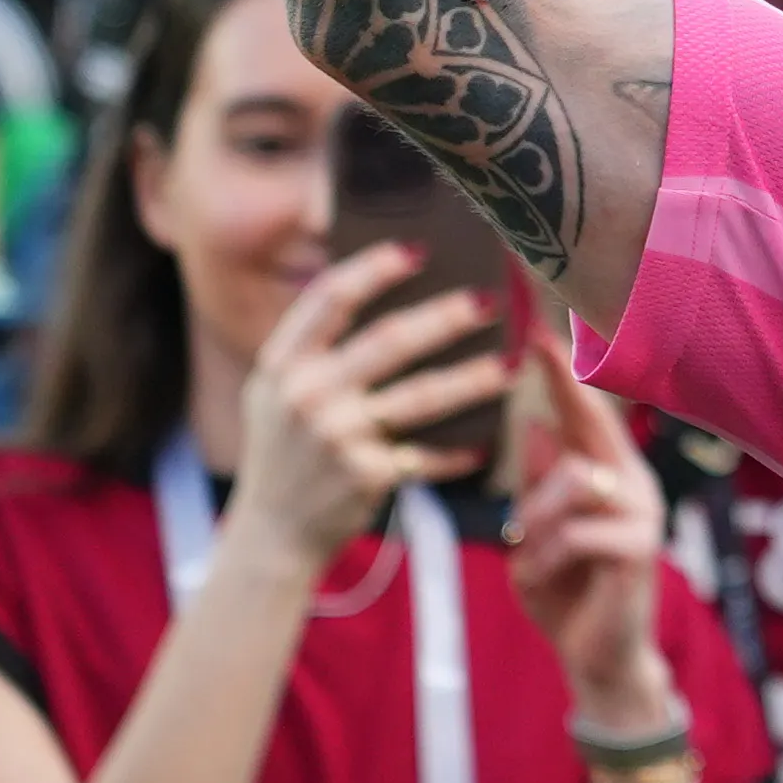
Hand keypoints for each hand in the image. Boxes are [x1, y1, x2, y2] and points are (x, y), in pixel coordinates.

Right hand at [222, 246, 511, 574]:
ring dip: (474, 379)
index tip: (419, 249)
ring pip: (423, 396)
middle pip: (390, 340)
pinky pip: (428, 455)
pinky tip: (486, 441)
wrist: (272, 533)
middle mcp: (307, 395)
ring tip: (511, 366)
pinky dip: (459, 451)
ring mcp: (337, 437)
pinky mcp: (367, 476)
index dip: (375, 268)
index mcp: (282, 363)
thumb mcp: (277, 392)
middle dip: (446, 317)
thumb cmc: (286, 450)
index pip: (330, 299)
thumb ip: (313, 348)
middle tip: (490, 301)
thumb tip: (379, 284)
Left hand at [506, 347, 679, 734]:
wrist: (597, 660)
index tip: (537, 329)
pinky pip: (577, 531)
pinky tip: (535, 577)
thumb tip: (533, 426)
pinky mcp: (639, 549)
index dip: (563, 372)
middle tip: (536, 340)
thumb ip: (538, 487)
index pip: (585, 415)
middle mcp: (632, 484)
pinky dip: (543, 555)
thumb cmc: (567, 595)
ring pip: (574, 480)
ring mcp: (641, 514)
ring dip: (533, 515)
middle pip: (595, 423)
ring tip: (521, 551)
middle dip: (564, 384)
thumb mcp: (535, 537)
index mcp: (607, 477)